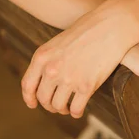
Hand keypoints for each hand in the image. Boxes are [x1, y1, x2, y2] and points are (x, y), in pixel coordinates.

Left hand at [21, 8, 136, 118]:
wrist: (110, 26)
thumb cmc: (88, 30)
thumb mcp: (59, 42)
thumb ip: (49, 60)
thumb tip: (46, 80)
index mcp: (42, 57)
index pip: (28, 85)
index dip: (29, 98)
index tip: (34, 104)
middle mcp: (52, 69)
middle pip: (44, 98)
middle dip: (49, 105)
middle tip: (58, 106)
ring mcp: (69, 79)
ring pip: (58, 106)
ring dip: (63, 110)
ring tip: (68, 108)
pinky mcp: (87, 86)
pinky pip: (76, 109)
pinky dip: (76, 112)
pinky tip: (79, 109)